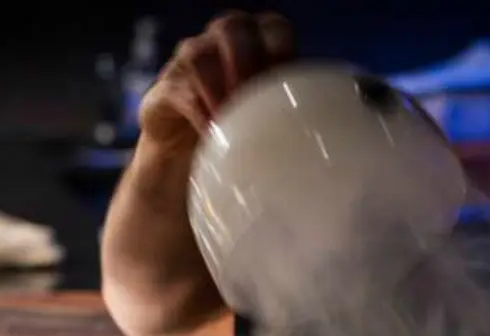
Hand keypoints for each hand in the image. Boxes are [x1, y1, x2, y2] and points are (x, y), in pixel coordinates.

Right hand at [139, 11, 295, 148]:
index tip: (286, 90)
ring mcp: (189, 62)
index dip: (280, 52)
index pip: (274, 28)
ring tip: (231, 122)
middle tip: (254, 100)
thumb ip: (292, 109)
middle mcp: (221, 42)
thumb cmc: (244, 132)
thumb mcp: (273, 117)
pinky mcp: (165, 91)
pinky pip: (180, 92)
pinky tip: (213, 137)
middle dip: (245, 60)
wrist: (192, 156)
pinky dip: (199, 115)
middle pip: (231, 26)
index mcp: (257, 42)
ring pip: (199, 54)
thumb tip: (325, 124)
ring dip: (219, 89)